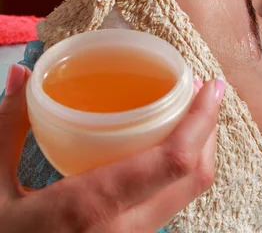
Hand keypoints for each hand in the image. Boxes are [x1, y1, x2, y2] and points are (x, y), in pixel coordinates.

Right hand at [0, 64, 223, 232]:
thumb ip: (10, 126)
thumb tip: (23, 75)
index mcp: (93, 206)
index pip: (174, 160)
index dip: (203, 121)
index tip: (211, 86)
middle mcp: (126, 229)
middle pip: (194, 176)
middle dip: (208, 129)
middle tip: (201, 91)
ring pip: (188, 194)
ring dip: (199, 151)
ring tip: (189, 113)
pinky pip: (171, 205)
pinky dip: (181, 172)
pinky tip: (166, 148)